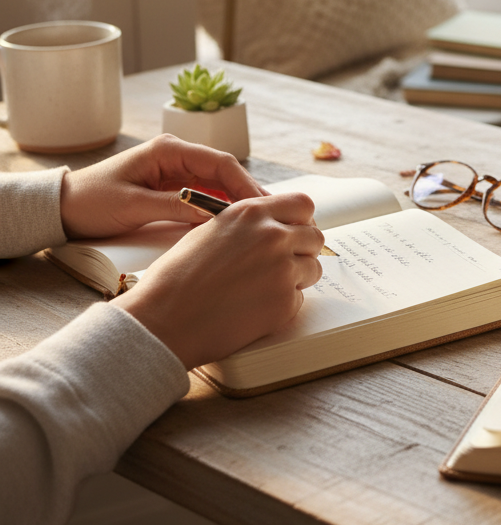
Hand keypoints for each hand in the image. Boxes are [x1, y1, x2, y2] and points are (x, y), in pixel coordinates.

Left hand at [60, 134, 266, 238]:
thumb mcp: (133, 206)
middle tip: (273, 214)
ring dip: (238, 200)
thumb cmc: (91, 202)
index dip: (244, 183)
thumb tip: (214, 217)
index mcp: (168, 150)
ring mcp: (176, 171)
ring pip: (218, 183)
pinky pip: (206, 194)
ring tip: (262, 219)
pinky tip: (235, 222)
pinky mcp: (173, 187)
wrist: (61, 208)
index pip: (219, 163)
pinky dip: (222, 207)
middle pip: (224, 172)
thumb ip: (175, 208)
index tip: (262, 204)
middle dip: (248, 192)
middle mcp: (177, 155)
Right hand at [113, 192, 323, 369]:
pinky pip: (300, 299)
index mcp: (252, 213)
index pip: (303, 204)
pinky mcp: (285, 303)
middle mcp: (272, 236)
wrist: (163, 319)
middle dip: (303, 250)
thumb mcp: (209, 230)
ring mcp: (282, 269)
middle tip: (283, 264)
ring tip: (264, 288)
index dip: (301, 220)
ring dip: (297, 277)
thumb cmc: (176, 278)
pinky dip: (283, 304)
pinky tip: (254, 308)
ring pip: (313, 268)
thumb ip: (247, 224)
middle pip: (315, 236)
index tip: (295, 231)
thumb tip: (273, 225)